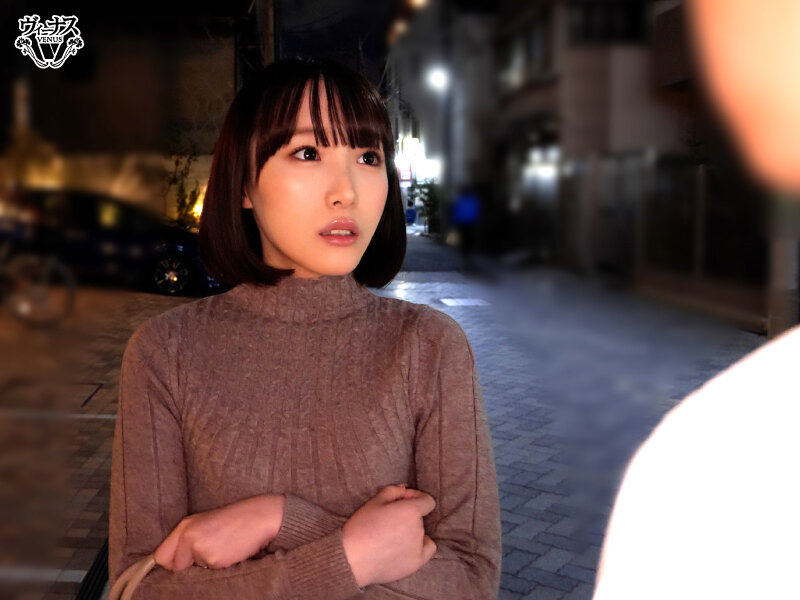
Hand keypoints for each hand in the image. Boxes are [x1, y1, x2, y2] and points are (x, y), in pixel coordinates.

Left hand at [154, 493, 285, 571]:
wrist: (260, 516)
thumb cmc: (236, 521)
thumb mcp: (206, 525)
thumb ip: (188, 541)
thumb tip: (174, 565)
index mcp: (185, 525)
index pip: (161, 556)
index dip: (172, 564)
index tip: (181, 566)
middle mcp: (187, 535)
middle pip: (174, 568)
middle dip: (187, 568)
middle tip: (208, 555)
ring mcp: (199, 547)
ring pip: (193, 573)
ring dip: (205, 567)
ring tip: (223, 549)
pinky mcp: (212, 559)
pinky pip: (209, 573)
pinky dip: (219, 568)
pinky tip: (230, 552)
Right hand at [342, 484, 436, 586]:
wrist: (353, 560)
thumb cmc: (361, 528)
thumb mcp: (374, 502)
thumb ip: (393, 491)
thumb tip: (404, 489)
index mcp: (411, 511)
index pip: (428, 501)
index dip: (416, 497)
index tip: (403, 501)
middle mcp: (419, 529)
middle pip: (420, 518)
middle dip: (408, 516)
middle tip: (390, 520)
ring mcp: (419, 547)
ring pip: (421, 534)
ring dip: (411, 531)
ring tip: (393, 537)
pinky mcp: (416, 563)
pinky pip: (426, 550)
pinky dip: (419, 546)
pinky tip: (405, 547)